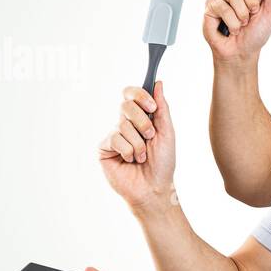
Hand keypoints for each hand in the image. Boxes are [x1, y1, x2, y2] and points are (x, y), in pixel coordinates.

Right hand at [97, 80, 176, 210]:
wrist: (155, 188)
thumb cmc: (163, 163)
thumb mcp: (167, 132)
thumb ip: (162, 108)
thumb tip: (158, 83)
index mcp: (140, 117)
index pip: (131, 94)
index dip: (139, 95)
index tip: (152, 107)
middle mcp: (124, 124)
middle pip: (126, 105)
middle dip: (143, 122)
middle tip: (150, 137)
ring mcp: (113, 135)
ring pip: (123, 125)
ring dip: (139, 143)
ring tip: (142, 157)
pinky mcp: (104, 148)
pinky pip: (115, 138)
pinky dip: (129, 151)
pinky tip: (131, 161)